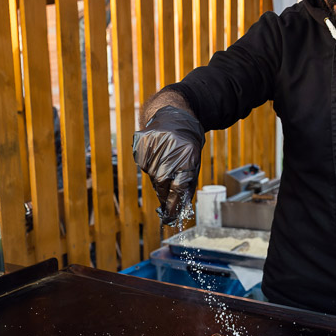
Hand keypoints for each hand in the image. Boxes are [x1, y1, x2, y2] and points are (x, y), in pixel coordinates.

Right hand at [132, 106, 205, 224]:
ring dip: (157, 179)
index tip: (170, 218)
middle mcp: (170, 151)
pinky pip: (144, 166)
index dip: (173, 205)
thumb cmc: (187, 144)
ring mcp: (153, 146)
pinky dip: (150, 166)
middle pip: (162, 184)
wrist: (174, 117)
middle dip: (164, 195)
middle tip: (166, 200)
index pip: (178, 188)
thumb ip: (187, 185)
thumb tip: (177, 210)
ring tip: (165, 165)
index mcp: (188, 156)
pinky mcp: (142, 144)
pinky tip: (157, 155)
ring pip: (151, 176)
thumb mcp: (194, 162)